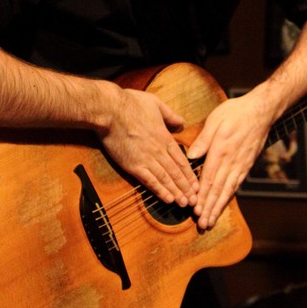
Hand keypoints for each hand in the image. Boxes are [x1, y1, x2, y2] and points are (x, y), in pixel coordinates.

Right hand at [99, 89, 198, 206]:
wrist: (110, 110)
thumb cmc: (131, 103)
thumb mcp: (156, 104)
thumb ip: (171, 115)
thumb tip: (182, 123)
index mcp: (165, 137)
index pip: (181, 159)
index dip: (190, 174)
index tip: (196, 184)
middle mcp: (159, 151)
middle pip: (176, 172)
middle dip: (187, 188)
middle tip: (194, 200)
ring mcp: (146, 159)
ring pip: (166, 179)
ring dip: (177, 192)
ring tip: (185, 203)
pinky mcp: (133, 165)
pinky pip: (150, 181)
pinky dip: (160, 191)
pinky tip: (168, 199)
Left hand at [187, 93, 272, 228]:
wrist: (261, 110)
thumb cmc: (235, 112)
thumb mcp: (216, 120)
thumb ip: (203, 140)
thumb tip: (190, 156)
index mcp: (221, 150)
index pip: (209, 178)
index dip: (202, 197)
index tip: (195, 210)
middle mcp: (231, 161)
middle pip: (218, 189)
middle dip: (209, 208)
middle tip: (202, 224)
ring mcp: (241, 165)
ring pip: (228, 190)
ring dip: (218, 207)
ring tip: (211, 221)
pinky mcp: (247, 165)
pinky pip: (237, 184)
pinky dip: (229, 197)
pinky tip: (223, 205)